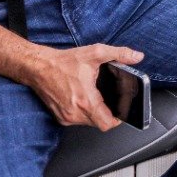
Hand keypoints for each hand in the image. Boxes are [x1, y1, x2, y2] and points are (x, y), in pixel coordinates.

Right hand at [24, 43, 142, 130]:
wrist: (39, 67)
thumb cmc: (63, 62)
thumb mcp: (95, 53)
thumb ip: (119, 54)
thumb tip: (137, 57)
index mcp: (86, 100)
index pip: (106, 123)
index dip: (118, 119)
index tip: (122, 110)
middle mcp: (75, 112)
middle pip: (99, 123)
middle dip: (108, 114)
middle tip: (112, 101)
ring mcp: (66, 117)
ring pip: (88, 122)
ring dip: (96, 113)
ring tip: (98, 98)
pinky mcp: (60, 117)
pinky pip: (77, 120)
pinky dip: (84, 113)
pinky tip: (85, 99)